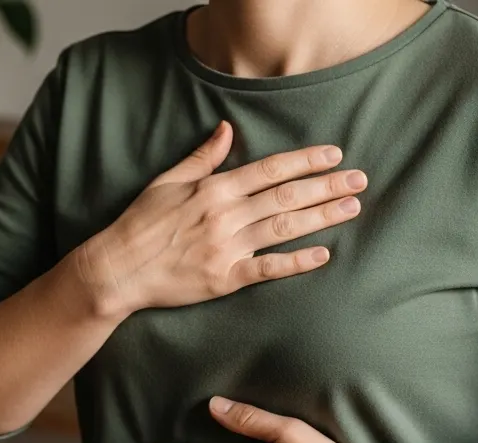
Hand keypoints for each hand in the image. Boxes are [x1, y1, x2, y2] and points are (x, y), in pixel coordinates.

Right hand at [72, 121, 365, 317]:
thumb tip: (227, 129)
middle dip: (327, 186)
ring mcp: (227, 248)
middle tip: (360, 179)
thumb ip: (203, 157)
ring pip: (285, 227)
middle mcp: (225, 215)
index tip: (334, 154)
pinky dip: (297, 261)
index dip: (306, 161)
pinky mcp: (224, 278)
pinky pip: (268, 268)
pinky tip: (323, 254)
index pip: (271, 169)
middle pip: (287, 195)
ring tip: (352, 208)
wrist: (118, 269)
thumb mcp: (167, 181)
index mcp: (214, 188)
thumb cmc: (139, 223)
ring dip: (322, 216)